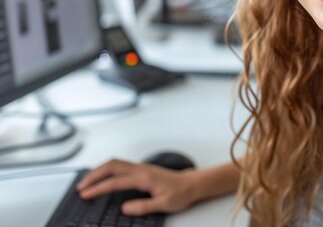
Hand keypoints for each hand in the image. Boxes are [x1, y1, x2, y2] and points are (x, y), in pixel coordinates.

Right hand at [76, 159, 198, 215]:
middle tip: (80, 187)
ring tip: (86, 182)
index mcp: (145, 177)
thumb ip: (144, 206)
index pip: (116, 182)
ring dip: (99, 170)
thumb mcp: (165, 204)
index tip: (85, 195)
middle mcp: (141, 169)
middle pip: (112, 166)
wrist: (192, 184)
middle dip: (94, 175)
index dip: (99, 188)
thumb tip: (125, 208)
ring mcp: (141, 167)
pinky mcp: (141, 169)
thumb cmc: (181, 193)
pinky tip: (102, 177)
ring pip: (115, 163)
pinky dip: (107, 170)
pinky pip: (120, 165)